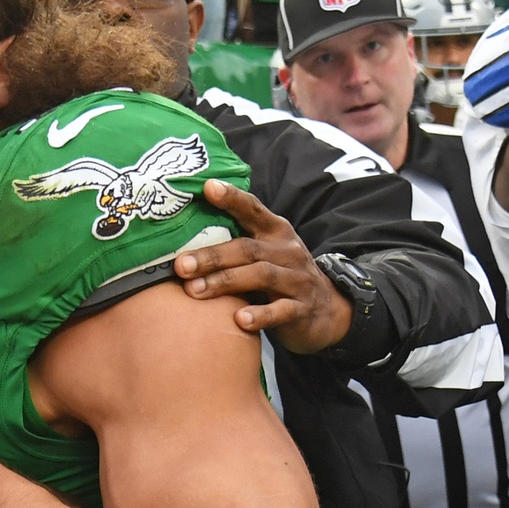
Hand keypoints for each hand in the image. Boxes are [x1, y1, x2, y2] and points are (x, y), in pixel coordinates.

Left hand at [173, 180, 354, 352]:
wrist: (327, 311)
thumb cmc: (281, 278)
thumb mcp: (265, 255)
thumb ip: (235, 246)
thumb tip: (181, 242)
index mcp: (275, 232)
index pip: (252, 209)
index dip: (232, 197)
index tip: (208, 188)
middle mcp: (287, 251)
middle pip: (247, 248)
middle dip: (212, 256)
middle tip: (181, 265)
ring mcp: (296, 279)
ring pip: (261, 275)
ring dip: (225, 282)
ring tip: (194, 291)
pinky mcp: (302, 309)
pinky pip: (281, 311)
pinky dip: (261, 315)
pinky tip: (239, 319)